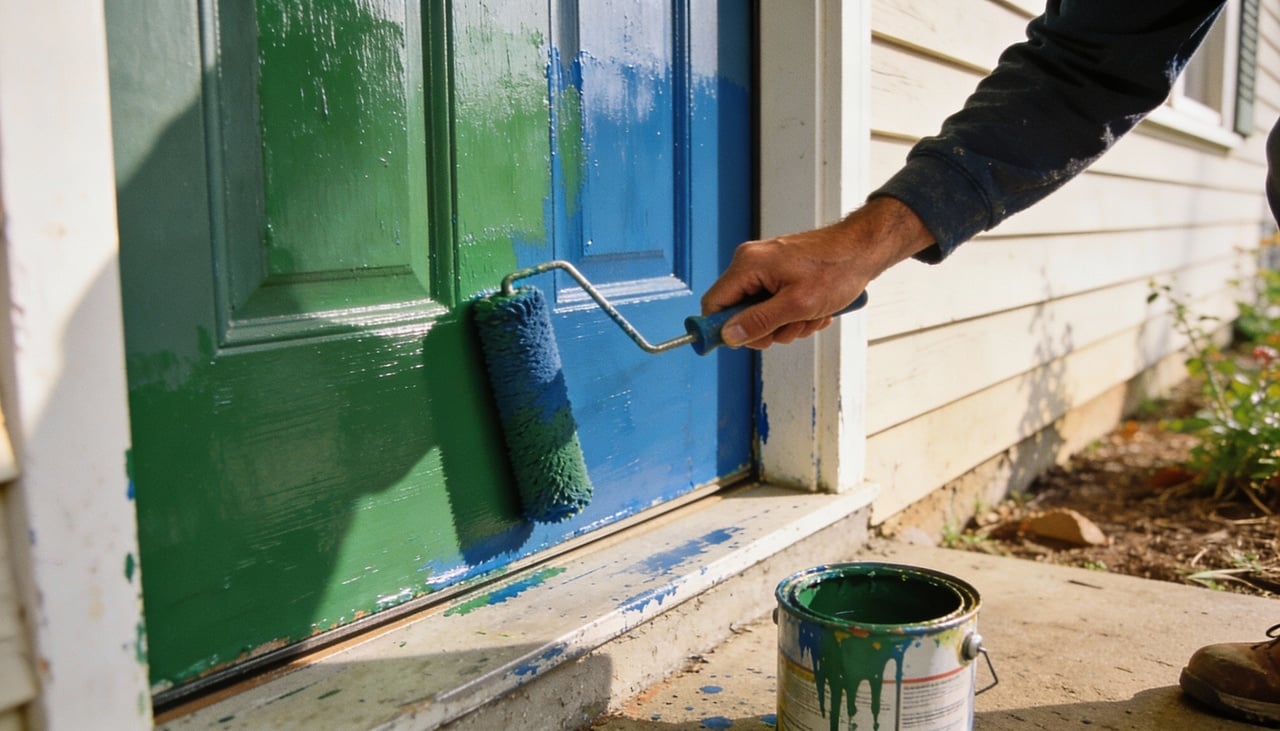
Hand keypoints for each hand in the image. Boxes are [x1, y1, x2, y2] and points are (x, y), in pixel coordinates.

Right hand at [700, 197, 934, 348]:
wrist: (863, 250)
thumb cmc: (837, 268)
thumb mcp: (797, 304)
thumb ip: (759, 322)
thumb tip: (728, 336)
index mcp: (748, 265)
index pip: (714, 303)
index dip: (723, 328)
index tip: (743, 343)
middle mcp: (752, 263)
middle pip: (739, 312)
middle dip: (768, 328)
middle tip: (793, 326)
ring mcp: (766, 268)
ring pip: (761, 314)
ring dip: (787, 324)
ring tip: (811, 314)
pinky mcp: (780, 273)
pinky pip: (776, 305)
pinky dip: (795, 314)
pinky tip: (815, 309)